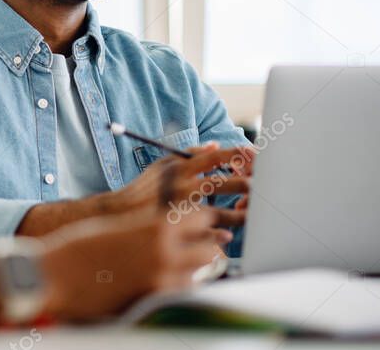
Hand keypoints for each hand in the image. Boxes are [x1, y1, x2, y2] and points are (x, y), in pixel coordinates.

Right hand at [38, 203, 222, 320]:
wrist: (55, 275)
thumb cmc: (81, 246)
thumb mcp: (121, 225)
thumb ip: (150, 228)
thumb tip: (173, 231)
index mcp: (156, 225)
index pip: (202, 217)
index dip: (198, 220)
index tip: (195, 224)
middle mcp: (165, 251)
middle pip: (209, 249)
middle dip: (202, 247)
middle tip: (191, 247)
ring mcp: (162, 279)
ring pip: (200, 275)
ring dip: (192, 269)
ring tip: (176, 267)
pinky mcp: (152, 301)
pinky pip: (182, 294)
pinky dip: (178, 287)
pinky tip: (163, 283)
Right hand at [94, 143, 254, 227]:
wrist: (121, 213)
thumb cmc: (144, 188)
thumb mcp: (162, 163)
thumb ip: (190, 154)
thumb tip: (217, 146)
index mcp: (180, 166)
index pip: (218, 157)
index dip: (241, 157)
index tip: (255, 160)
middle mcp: (182, 185)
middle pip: (227, 183)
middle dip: (248, 185)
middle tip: (258, 189)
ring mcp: (181, 208)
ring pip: (223, 212)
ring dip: (241, 213)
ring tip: (250, 214)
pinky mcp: (180, 228)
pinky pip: (208, 233)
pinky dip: (222, 233)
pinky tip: (228, 233)